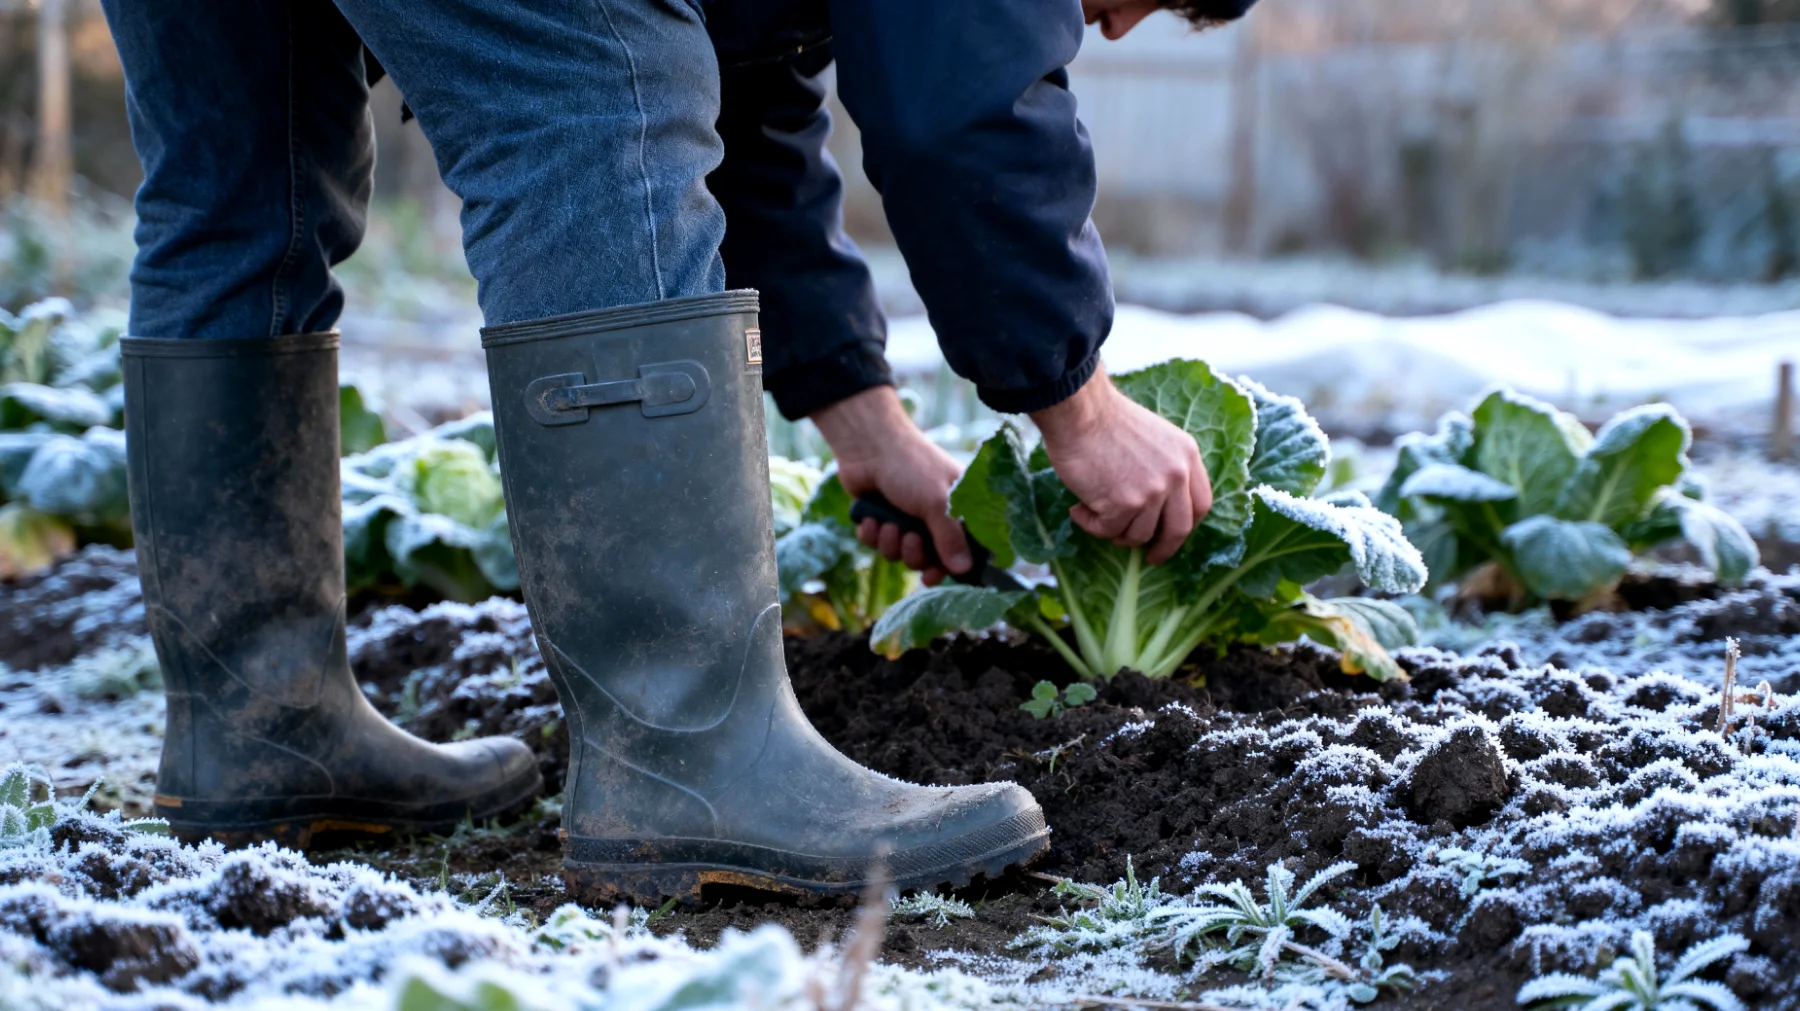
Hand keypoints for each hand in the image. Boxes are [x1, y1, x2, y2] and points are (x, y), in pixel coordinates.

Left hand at [810, 386, 972, 586]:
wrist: (868, 446)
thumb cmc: (911, 466)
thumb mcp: (938, 502)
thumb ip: (951, 537)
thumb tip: (963, 570)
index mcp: (958, 509)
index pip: (966, 549)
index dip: (954, 565)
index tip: (938, 572)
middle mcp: (934, 517)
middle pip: (930, 559)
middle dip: (916, 555)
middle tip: (910, 540)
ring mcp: (906, 519)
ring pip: (901, 555)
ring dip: (892, 544)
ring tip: (888, 524)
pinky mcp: (881, 520)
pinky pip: (878, 546)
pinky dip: (873, 535)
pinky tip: (871, 519)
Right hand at [1031, 364, 1212, 564]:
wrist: (1080, 411)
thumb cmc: (1106, 420)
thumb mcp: (1156, 437)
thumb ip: (1166, 466)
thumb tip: (1158, 506)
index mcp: (1187, 456)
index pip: (1202, 504)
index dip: (1187, 525)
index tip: (1173, 537)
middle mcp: (1176, 475)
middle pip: (1179, 529)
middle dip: (1164, 549)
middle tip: (1150, 557)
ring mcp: (1152, 492)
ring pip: (1139, 535)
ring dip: (1116, 532)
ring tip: (1095, 514)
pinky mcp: (1123, 504)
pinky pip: (1108, 531)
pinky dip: (1090, 524)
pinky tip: (1078, 509)